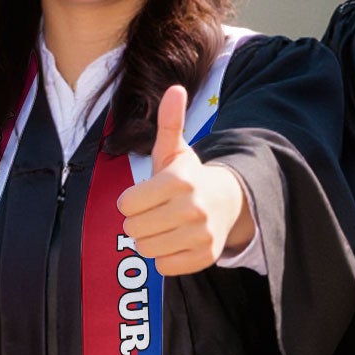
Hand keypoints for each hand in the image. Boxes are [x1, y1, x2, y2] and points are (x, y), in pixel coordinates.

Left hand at [115, 85, 251, 275]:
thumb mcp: (176, 150)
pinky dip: (164, 257)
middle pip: (134, 229)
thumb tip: (175, 88)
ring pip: (146, 250)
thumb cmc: (189, 177)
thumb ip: (169, 122)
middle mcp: (193, 209)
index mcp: (180, 181)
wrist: (227, 202)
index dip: (130, 201)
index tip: (144, 196)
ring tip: (163, 226)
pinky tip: (175, 241)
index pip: (127, 204)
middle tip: (154, 213)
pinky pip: (163, 266)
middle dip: (138, 222)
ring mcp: (201, 235)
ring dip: (149, 240)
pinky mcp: (205, 257)